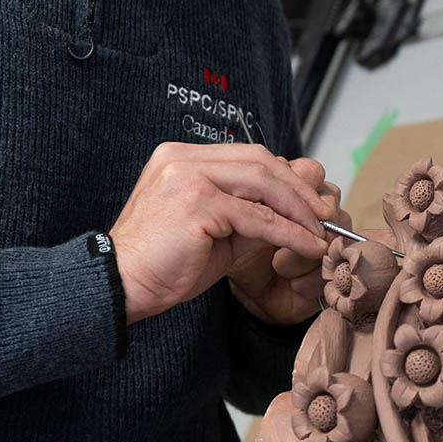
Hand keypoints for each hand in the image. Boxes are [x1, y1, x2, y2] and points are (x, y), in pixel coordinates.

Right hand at [106, 142, 330, 323]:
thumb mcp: (211, 229)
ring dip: (298, 208)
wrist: (120, 286)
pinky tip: (306, 244)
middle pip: (259, 161)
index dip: (284, 176)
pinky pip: (257, 216)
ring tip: (319, 230)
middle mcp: (182, 158)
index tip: (308, 200)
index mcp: (180, 157)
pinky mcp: (197, 204)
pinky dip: (288, 231)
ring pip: (262, 183)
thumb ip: (246, 213)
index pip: (247, 155)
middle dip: (297, 188)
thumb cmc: (160, 263)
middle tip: (322, 213)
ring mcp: (188, 177)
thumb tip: (292, 213)